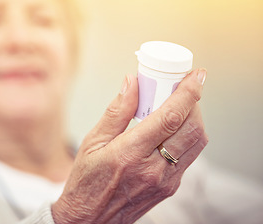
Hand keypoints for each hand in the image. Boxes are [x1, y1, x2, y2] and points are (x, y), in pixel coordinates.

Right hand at [52, 69, 207, 223]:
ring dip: (193, 117)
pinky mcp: (170, 188)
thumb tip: (132, 82)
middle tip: (181, 87)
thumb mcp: (93, 141)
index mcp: (130, 154)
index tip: (197, 75)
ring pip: (196, 142)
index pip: (170, 118)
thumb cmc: (87, 181)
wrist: (90, 219)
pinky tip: (171, 128)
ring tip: (177, 105)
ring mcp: (166, 181)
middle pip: (191, 128)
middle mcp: (154, 170)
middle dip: (193, 101)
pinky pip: (189, 155)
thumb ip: (116, 111)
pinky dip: (187, 135)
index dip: (188, 92)